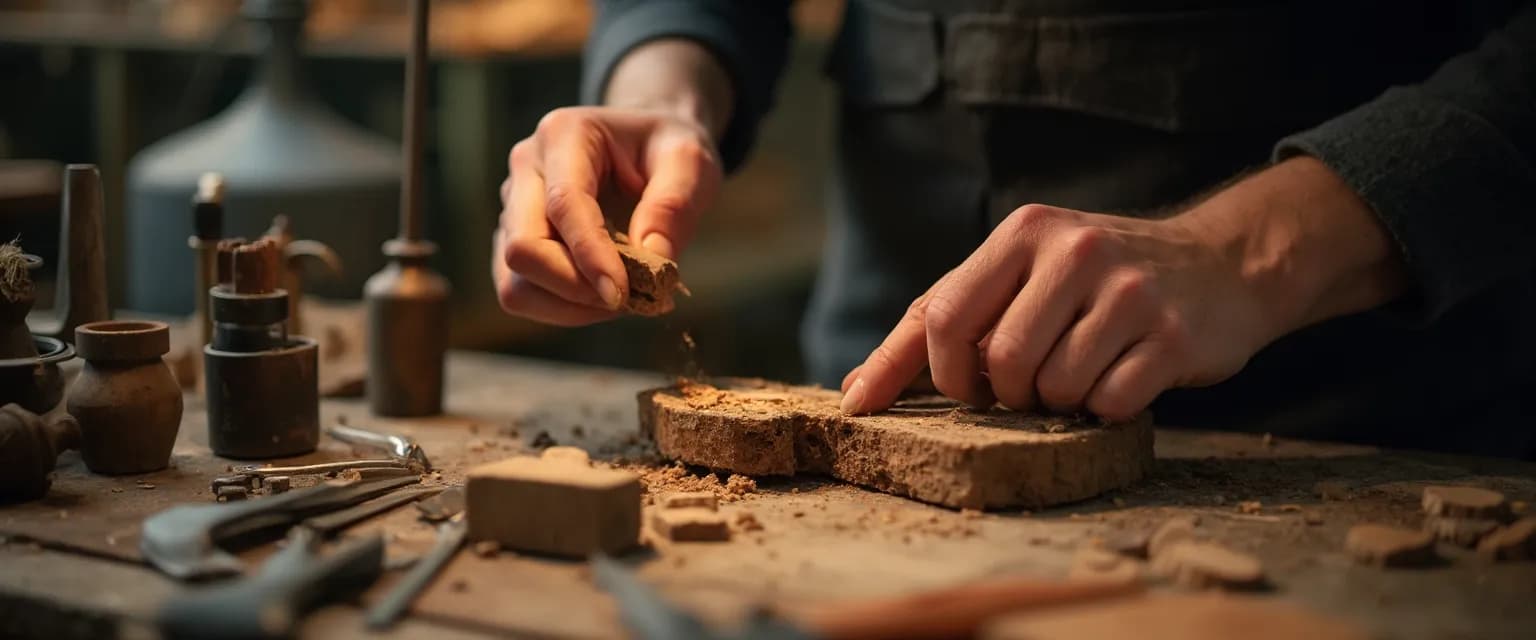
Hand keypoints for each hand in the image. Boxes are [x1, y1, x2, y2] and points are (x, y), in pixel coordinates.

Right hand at [493, 106, 721, 324]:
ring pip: (515, 281)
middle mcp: (527, 168)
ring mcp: (513, 205)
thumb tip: (653, 260)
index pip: (563, 204)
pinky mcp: (513, 238)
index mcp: (564, 134)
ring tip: (620, 297)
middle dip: (574, 287)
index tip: (623, 294)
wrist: (647, 145)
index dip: (590, 256)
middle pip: (522, 248)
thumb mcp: (689, 161)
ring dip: (568, 305)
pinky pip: (521, 292)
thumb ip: (674, 204)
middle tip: (628, 297)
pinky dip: (560, 309)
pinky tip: (599, 297)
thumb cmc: (666, 149)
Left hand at [839, 158, 1406, 419]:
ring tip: (1081, 375)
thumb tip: (855, 390)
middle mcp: (1075, 252)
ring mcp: (1129, 292)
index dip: (943, 371)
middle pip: (1001, 362)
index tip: (965, 390)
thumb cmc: (1092, 280)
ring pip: (1055, 390)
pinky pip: (1110, 404)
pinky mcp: (1173, 336)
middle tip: (1031, 387)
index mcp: (1024, 233)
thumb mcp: (1015, 274)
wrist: (1220, 264)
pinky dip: (1105, 410)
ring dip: (1059, 404)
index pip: (944, 316)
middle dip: (1007, 395)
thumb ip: (935, 322)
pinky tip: (1122, 380)